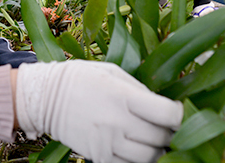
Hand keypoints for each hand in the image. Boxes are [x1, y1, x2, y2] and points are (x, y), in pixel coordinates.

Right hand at [16, 61, 182, 162]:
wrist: (44, 97)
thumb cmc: (79, 78)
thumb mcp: (111, 71)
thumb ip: (138, 88)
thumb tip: (162, 105)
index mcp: (122, 96)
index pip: (167, 114)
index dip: (181, 115)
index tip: (180, 112)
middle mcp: (117, 122)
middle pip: (161, 138)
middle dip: (171, 133)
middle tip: (168, 126)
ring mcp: (107, 142)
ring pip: (149, 157)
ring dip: (158, 150)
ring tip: (154, 139)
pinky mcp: (98, 156)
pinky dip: (138, 160)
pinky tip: (137, 149)